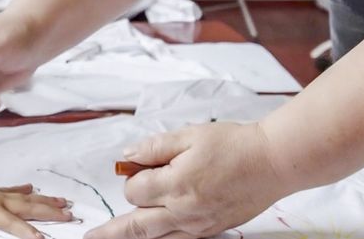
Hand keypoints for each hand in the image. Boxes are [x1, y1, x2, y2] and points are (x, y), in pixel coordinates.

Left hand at [0, 180, 71, 238]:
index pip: (14, 223)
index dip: (27, 232)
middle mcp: (0, 200)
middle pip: (29, 207)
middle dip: (50, 212)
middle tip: (69, 215)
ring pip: (27, 197)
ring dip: (45, 200)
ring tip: (63, 202)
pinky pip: (14, 190)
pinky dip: (24, 189)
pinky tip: (33, 187)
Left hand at [85, 122, 287, 238]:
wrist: (273, 162)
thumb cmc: (233, 144)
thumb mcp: (190, 135)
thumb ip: (155, 147)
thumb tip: (127, 157)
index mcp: (177, 185)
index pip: (135, 190)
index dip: (132, 176)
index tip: (139, 165)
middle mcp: (185, 211)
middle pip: (137, 226)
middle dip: (111, 230)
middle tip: (90, 237)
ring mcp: (199, 225)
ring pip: (156, 238)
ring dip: (132, 236)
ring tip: (109, 238)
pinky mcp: (212, 230)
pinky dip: (161, 237)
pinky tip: (153, 234)